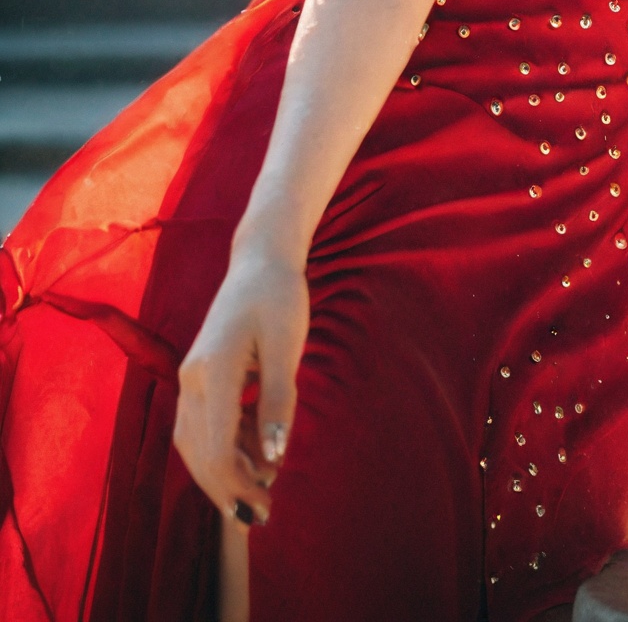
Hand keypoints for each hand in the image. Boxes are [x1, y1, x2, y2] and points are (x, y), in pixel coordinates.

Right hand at [174, 241, 308, 525]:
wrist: (260, 261)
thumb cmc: (279, 297)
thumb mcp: (287, 344)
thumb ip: (277, 399)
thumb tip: (273, 454)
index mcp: (213, 369)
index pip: (216, 446)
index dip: (237, 484)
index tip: (264, 507)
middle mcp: (192, 378)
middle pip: (198, 452)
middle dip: (227, 489)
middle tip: (262, 515)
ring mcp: (192, 377)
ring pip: (194, 443)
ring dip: (222, 472)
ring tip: (260, 490)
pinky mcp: (200, 376)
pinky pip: (203, 425)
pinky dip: (224, 447)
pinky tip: (255, 457)